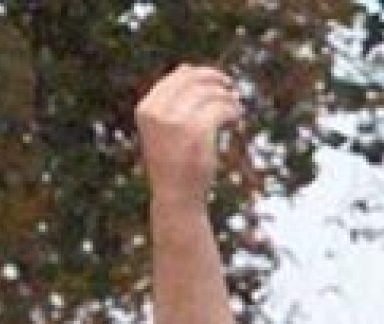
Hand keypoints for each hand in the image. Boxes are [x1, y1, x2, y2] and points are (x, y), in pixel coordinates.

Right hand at [137, 62, 242, 201]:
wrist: (176, 198)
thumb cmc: (172, 163)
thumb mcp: (164, 128)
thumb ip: (171, 99)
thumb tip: (185, 66)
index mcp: (146, 108)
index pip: (176, 77)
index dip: (199, 74)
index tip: (216, 82)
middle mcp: (158, 111)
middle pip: (194, 79)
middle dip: (215, 79)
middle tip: (231, 87)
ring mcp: (176, 121)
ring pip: (210, 93)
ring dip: (227, 97)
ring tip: (236, 107)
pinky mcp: (197, 131)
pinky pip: (221, 108)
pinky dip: (233, 110)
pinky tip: (237, 118)